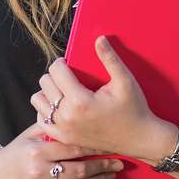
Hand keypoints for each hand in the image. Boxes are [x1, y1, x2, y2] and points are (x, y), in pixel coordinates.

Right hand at [0, 120, 125, 178]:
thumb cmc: (15, 153)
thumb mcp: (28, 136)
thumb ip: (51, 128)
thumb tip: (76, 118)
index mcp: (36, 151)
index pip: (73, 148)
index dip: (94, 146)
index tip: (109, 144)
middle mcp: (38, 172)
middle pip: (80, 169)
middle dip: (103, 165)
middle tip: (119, 162)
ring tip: (111, 175)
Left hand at [32, 35, 166, 158]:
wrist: (140, 140)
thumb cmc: (134, 109)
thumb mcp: (125, 82)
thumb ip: (110, 59)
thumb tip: (99, 38)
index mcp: (80, 101)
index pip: (56, 70)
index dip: (61, 62)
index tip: (69, 63)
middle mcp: (67, 116)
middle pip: (45, 83)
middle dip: (55, 75)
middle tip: (68, 76)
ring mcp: (63, 129)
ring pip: (38, 100)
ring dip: (48, 92)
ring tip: (63, 90)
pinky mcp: (64, 138)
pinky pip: (41, 119)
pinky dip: (46, 110)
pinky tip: (60, 106)